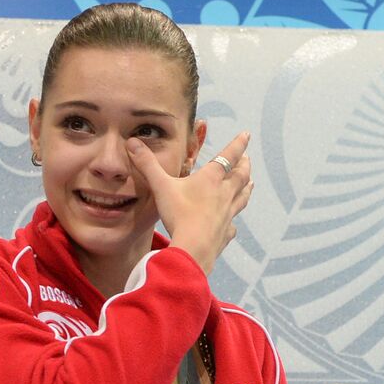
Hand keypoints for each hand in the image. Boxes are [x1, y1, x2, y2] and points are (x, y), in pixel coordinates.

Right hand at [126, 130, 252, 276]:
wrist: (193, 247)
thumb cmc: (179, 214)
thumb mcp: (161, 186)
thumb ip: (147, 165)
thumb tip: (131, 142)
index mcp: (211, 178)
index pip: (228, 156)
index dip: (238, 144)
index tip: (246, 135)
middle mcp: (224, 193)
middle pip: (240, 175)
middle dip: (245, 165)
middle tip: (248, 159)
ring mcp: (228, 214)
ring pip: (242, 197)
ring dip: (247, 188)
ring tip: (251, 183)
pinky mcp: (226, 232)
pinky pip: (232, 225)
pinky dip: (233, 221)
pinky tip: (232, 224)